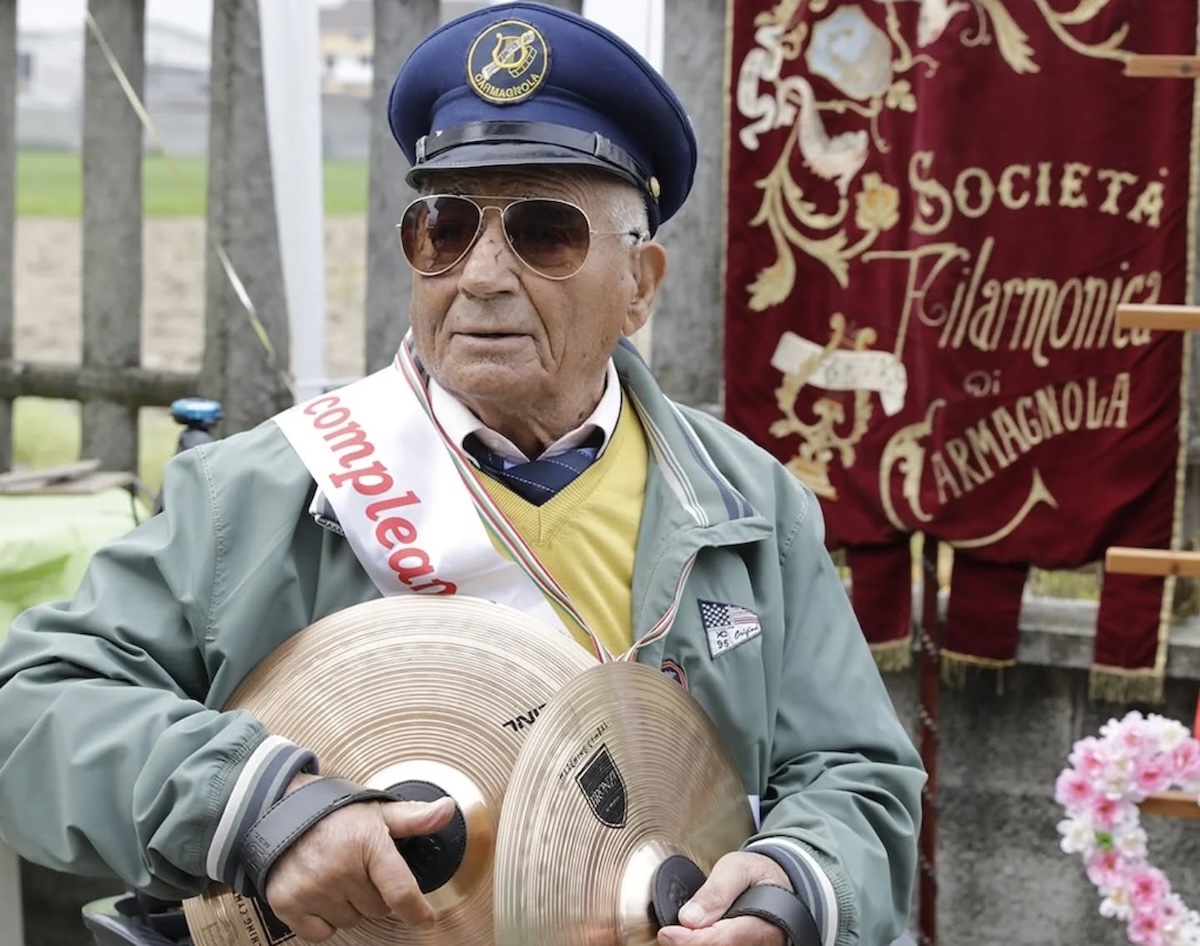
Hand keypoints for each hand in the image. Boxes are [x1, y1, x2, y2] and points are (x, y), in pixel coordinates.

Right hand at [263, 773, 456, 941]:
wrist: (280, 808)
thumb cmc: (333, 812)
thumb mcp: (377, 811)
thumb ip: (414, 818)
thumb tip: (448, 810)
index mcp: (366, 843)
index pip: (400, 890)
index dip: (417, 910)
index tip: (426, 920)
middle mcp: (339, 868)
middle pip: (377, 908)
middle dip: (374, 893)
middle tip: (359, 869)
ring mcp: (311, 888)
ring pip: (350, 921)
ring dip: (349, 906)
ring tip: (337, 876)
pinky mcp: (287, 903)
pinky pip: (320, 933)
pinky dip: (323, 921)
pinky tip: (320, 893)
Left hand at [657, 851, 792, 945]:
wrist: (780, 883)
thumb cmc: (759, 874)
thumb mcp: (738, 868)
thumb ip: (716, 891)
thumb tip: (688, 918)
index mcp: (761, 924)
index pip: (722, 941)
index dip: (690, 941)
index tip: (667, 933)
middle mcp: (759, 945)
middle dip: (688, 944)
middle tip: (668, 934)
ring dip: (692, 944)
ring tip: (678, 934)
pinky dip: (701, 943)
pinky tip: (689, 937)